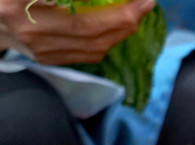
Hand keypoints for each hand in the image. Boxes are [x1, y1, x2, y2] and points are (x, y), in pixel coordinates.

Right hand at [0, 0, 154, 64]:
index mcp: (19, 7)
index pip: (80, 19)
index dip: (113, 13)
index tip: (139, 0)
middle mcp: (31, 32)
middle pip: (89, 33)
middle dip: (124, 20)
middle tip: (145, 4)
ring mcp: (40, 51)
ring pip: (92, 48)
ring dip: (121, 32)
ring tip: (137, 14)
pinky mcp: (48, 59)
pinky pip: (87, 54)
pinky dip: (109, 40)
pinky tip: (120, 27)